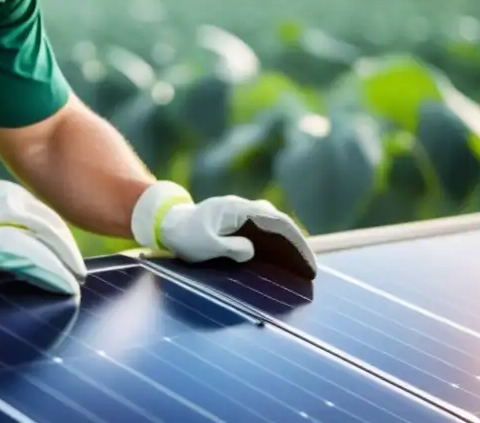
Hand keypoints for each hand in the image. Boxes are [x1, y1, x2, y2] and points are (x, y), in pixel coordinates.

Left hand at [131, 181, 317, 277]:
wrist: (169, 224)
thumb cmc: (185, 235)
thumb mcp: (205, 245)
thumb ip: (229, 247)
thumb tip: (251, 251)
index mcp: (237, 209)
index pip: (276, 220)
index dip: (295, 240)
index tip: (306, 259)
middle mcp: (244, 208)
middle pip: (279, 223)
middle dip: (297, 245)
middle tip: (310, 270)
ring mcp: (242, 215)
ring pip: (273, 227)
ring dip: (288, 246)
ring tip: (301, 270)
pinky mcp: (239, 224)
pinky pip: (264, 233)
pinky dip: (276, 246)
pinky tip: (282, 264)